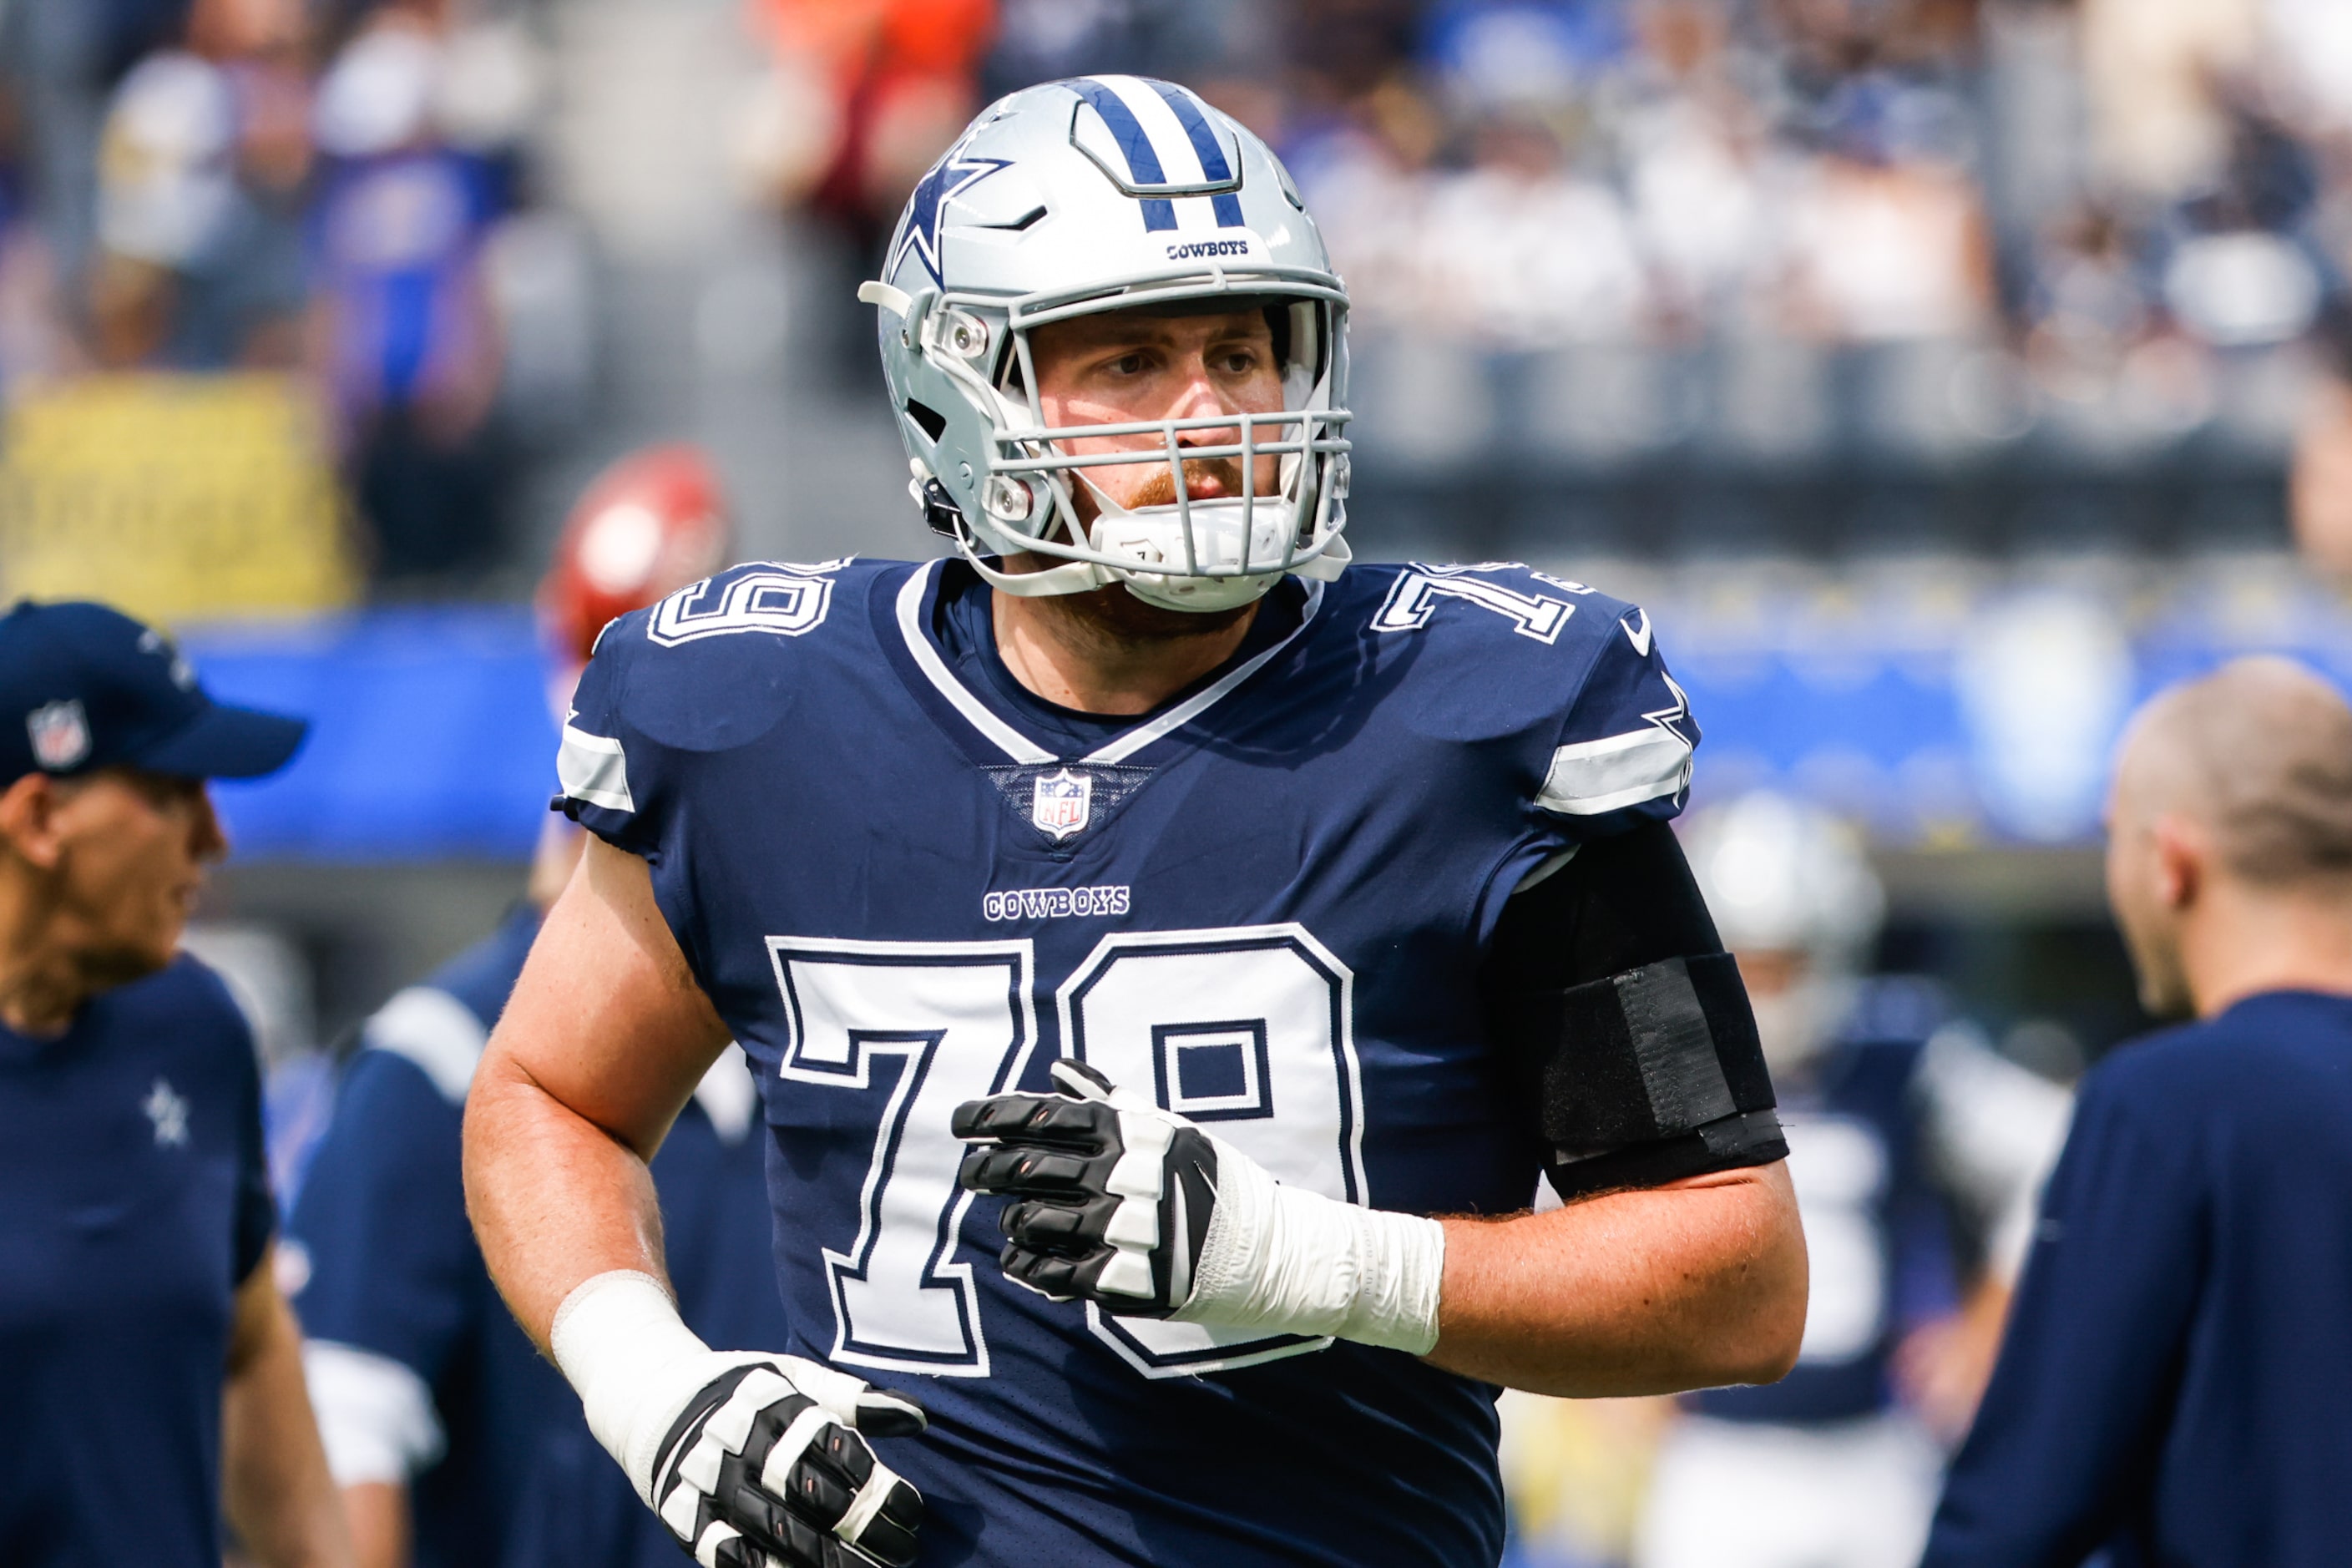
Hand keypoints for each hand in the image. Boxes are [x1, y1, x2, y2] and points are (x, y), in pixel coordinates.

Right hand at [632, 1351, 924, 1567]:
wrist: (657, 1406)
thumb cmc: (747, 1395)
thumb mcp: (794, 1379)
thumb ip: (852, 1398)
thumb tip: (916, 1417)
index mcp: (772, 1402)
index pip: (832, 1446)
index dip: (875, 1482)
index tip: (911, 1511)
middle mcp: (739, 1441)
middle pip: (807, 1491)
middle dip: (861, 1527)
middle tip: (903, 1552)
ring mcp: (710, 1482)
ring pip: (773, 1530)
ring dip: (824, 1560)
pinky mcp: (686, 1517)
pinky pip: (727, 1554)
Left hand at [952, 1060, 1446, 1353]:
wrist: (1278, 1250)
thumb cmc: (1218, 1184)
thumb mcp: (1171, 1131)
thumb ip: (1110, 1102)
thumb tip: (1059, 1067)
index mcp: (1139, 1134)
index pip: (1049, 1115)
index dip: (995, 1117)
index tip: (960, 1123)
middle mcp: (1131, 1176)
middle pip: (1031, 1168)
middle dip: (987, 1170)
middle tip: (969, 1174)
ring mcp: (1132, 1230)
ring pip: (1038, 1222)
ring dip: (1014, 1221)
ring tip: (1010, 1221)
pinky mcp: (1135, 1279)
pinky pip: (1060, 1275)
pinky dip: (1031, 1268)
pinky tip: (1021, 1262)